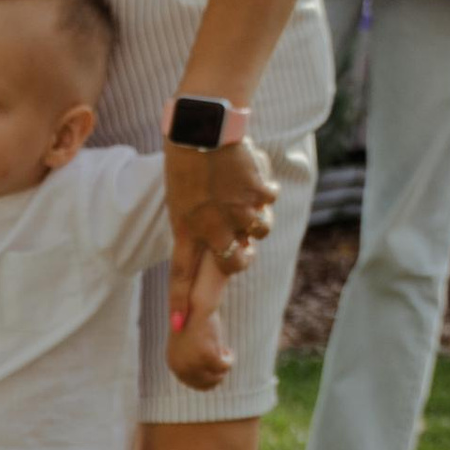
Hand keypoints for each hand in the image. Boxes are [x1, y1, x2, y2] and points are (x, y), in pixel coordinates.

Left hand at [164, 134, 274, 363]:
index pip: (180, 272)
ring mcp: (236, 211)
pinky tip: (252, 172)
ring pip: (259, 232)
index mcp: (185, 227)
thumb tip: (224, 243)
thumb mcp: (181, 197)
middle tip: (242, 244)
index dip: (182, 300)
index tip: (180, 325)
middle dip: (241, 258)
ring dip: (257, 218)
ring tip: (244, 193)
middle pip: (234, 263)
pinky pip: (269, 201)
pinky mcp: (257, 193)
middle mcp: (211, 226)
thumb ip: (199, 224)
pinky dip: (265, 189)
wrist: (203, 124)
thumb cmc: (188, 158)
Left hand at [166, 262, 233, 390]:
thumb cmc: (194, 322)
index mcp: (174, 364)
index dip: (209, 377)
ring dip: (224, 367)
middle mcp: (181, 367)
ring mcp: (193, 363)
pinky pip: (224, 367)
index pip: (194, 383)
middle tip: (223, 361)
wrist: (196, 304)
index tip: (216, 367)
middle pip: (206, 384)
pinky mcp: (207, 356)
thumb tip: (208, 381)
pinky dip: (229, 360)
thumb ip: (193, 361)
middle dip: (218, 375)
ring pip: (216, 377)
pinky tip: (228, 351)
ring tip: (225, 354)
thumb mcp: (190, 345)